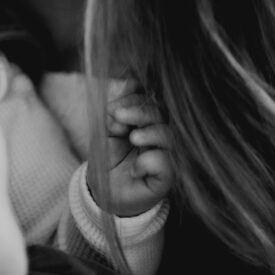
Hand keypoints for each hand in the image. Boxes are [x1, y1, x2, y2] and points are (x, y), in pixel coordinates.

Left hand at [91, 80, 173, 216]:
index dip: (135, 97)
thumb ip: (116, 108)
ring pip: (171, 136)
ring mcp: (167, 154)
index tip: (114, 107)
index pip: (150, 98)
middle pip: (163, 114)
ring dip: (151, 133)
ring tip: (132, 138)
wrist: (103, 190)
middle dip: (141, 111)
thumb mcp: (105, 129)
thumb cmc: (107, 157)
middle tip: (119, 116)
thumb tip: (131, 84)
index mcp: (148, 118)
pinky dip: (151, 161)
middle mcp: (162, 133)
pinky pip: (168, 164)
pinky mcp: (168, 177)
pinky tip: (135, 168)